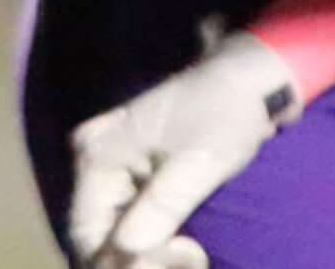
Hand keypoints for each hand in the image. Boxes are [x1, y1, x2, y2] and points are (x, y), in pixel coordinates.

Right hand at [65, 30, 299, 267]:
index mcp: (99, 152)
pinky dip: (156, 247)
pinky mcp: (134, 183)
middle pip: (100, 239)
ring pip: (116, 240)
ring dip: (152, 258)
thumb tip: (128, 249)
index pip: (86, 230)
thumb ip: (163, 203)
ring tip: (196, 254)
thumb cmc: (224, 113)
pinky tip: (189, 249)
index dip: (122, 260)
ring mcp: (114, 174)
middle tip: (195, 256)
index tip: (182, 253)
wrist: (247, 85)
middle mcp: (96, 165)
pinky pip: (131, 228)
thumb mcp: (199, 160)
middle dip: (140, 261)